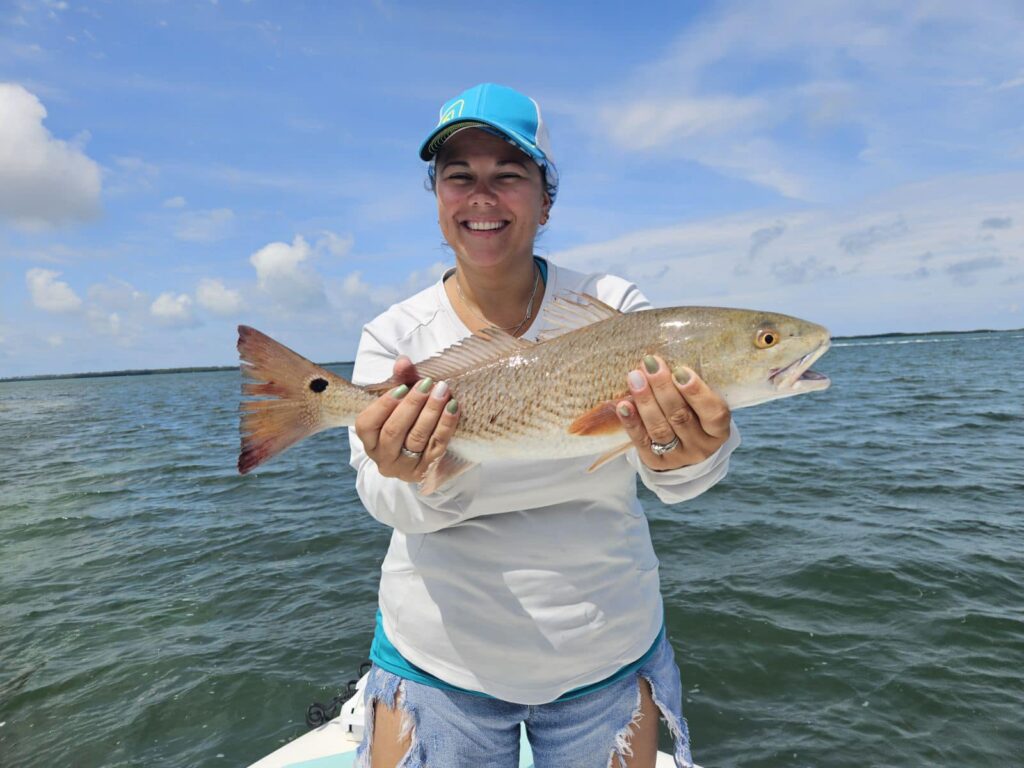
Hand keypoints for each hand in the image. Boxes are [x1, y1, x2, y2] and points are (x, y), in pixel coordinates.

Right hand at [354, 356, 459, 482]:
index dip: (384, 404)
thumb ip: (400, 379)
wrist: (427, 446)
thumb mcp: (401, 399)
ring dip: (431, 413)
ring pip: (416, 439)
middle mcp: (382, 458)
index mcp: (368, 440)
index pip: (367, 424)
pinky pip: (437, 446)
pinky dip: (446, 425)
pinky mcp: (426, 471)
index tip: (403, 387)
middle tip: (429, 384)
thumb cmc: (407, 417)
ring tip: (443, 392)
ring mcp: (403, 468)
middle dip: (413, 405)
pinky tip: (453, 408)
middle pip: (393, 431)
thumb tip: (403, 361)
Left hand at [615, 355, 730, 470]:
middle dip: (663, 388)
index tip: (680, 371)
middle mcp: (700, 447)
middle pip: (680, 417)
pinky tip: (623, 405)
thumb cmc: (694, 417)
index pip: (713, 413)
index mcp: (718, 431)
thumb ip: (691, 388)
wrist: (684, 454)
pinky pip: (641, 441)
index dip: (697, 392)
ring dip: (645, 401)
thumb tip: (665, 361)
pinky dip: (631, 422)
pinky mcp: (655, 462)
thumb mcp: (702, 406)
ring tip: (635, 378)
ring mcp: (678, 456)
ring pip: (660, 428)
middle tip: (650, 365)